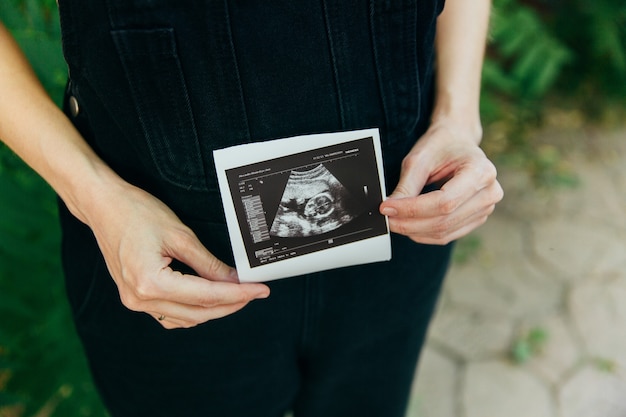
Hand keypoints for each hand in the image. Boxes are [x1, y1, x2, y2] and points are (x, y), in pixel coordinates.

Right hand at [84, 182, 269, 328]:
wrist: (103, 206)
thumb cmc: (136, 212)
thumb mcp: (180, 235)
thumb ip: (208, 263)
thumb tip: (234, 280)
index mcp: (150, 282)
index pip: (206, 296)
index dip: (238, 294)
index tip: (260, 290)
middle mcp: (140, 299)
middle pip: (198, 313)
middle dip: (230, 304)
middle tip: (255, 292)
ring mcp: (135, 301)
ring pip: (185, 318)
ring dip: (213, 310)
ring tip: (237, 294)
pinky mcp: (134, 297)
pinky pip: (170, 316)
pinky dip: (192, 311)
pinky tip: (208, 299)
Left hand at [379, 121, 502, 244]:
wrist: (457, 141)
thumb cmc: (440, 146)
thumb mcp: (419, 159)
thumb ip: (406, 186)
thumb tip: (390, 211)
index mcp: (481, 171)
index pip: (444, 202)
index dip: (412, 209)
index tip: (387, 208)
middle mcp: (489, 192)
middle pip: (444, 220)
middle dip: (409, 223)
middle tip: (385, 219)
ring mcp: (486, 208)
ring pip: (444, 232)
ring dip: (414, 231)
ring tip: (394, 221)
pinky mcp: (476, 219)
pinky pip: (448, 235)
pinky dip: (424, 234)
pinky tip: (408, 226)